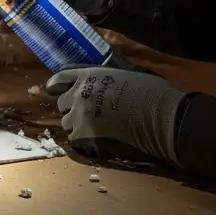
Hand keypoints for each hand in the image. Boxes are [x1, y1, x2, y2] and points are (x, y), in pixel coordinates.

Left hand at [46, 65, 185, 165]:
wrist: (161, 116)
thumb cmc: (151, 92)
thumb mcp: (125, 73)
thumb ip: (104, 77)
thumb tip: (100, 81)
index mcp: (88, 75)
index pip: (60, 79)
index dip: (56, 85)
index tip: (54, 90)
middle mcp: (79, 94)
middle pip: (61, 104)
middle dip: (72, 108)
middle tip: (89, 114)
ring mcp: (80, 116)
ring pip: (67, 123)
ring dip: (77, 125)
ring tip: (96, 129)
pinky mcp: (84, 137)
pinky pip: (75, 140)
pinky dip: (83, 141)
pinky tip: (98, 141)